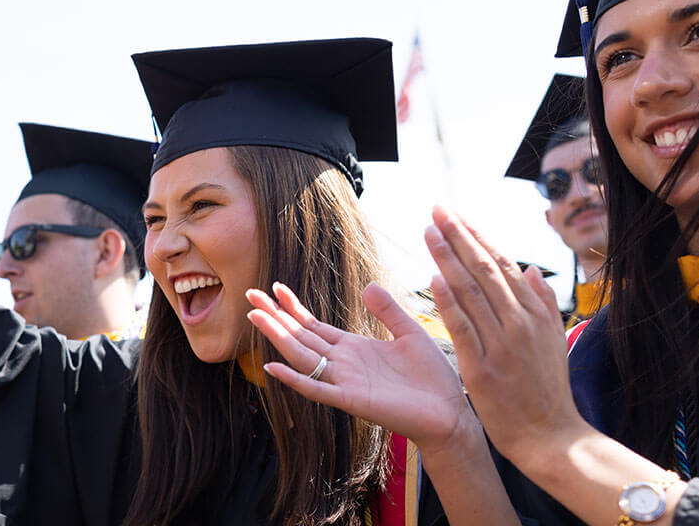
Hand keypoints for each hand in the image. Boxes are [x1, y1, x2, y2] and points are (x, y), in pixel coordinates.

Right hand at [246, 282, 480, 457]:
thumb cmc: (432, 377)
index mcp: (355, 348)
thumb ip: (388, 311)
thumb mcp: (410, 333)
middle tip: (250, 293)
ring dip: (278, 337)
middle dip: (276, 316)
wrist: (448, 413)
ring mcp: (344, 382)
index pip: (315, 325)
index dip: (295, 307)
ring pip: (303, 356)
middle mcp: (343, 364)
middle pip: (301, 336)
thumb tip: (368, 286)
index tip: (276, 287)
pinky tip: (273, 365)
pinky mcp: (352, 400)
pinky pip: (317, 389)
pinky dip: (294, 378)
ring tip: (256, 316)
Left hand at [423, 205, 586, 469]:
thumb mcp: (553, 340)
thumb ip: (542, 302)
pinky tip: (433, 279)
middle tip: (436, 210)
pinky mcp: (481, 368)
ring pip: (470, 292)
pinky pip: (463, 329)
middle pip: (483, 269)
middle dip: (458, 236)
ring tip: (429, 232)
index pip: (500, 263)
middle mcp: (518, 322)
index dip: (476, 236)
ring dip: (447, 258)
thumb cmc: (549, 389)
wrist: (549, 435)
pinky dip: (449, 303)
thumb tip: (531, 268)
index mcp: (532, 312)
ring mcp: (500, 344)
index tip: (455, 215)